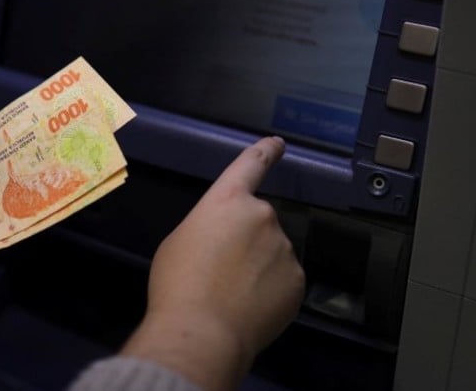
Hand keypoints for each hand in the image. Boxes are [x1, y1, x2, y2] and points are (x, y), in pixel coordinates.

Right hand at [120, 137, 304, 390]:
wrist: (202, 331)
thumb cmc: (177, 283)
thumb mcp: (180, 242)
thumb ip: (208, 229)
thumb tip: (224, 241)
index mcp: (227, 201)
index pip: (250, 166)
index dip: (264, 152)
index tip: (278, 144)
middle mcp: (262, 216)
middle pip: (258, 222)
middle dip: (246, 241)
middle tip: (222, 271)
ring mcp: (284, 249)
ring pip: (273, 253)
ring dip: (259, 266)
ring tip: (233, 296)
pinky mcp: (297, 280)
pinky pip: (284, 280)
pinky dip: (271, 291)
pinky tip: (250, 309)